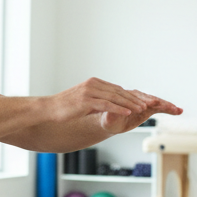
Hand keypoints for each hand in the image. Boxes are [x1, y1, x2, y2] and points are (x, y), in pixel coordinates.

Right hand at [48, 77, 171, 121]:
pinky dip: (119, 108)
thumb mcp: (83, 102)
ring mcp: (90, 92)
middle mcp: (93, 84)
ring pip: (116, 97)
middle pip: (120, 91)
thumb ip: (96, 100)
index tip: (144, 101)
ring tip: (143, 108)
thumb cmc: (63, 108)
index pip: (117, 89)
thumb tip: (108, 105)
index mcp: (94, 83)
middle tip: (150, 104)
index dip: (132, 95)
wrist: (47, 109)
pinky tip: (128, 112)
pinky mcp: (86, 101)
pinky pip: (107, 104)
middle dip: (136, 98)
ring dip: (131, 103)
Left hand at [100, 92, 181, 133]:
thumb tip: (111, 113)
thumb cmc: (108, 120)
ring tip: (175, 109)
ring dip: (166, 105)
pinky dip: (169, 108)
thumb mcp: (107, 120)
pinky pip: (160, 107)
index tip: (148, 106)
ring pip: (156, 102)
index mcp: (124, 98)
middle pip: (148, 98)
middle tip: (163, 105)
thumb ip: (110, 116)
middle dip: (156, 102)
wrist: (111, 121)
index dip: (141, 102)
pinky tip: (179, 111)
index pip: (134, 99)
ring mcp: (143, 102)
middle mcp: (135, 97)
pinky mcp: (149, 107)